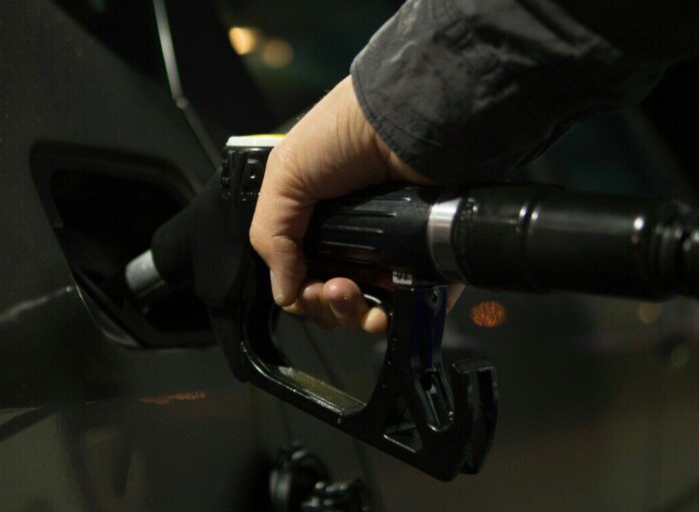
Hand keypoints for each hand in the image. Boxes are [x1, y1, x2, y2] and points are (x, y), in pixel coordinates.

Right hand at [249, 76, 460, 332]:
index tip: (305, 288)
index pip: (304, 276)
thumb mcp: (286, 174)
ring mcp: (393, 252)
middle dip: (326, 306)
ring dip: (354, 315)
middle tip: (333, 289)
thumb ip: (271, 234)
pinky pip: (412, 306)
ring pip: (370, 310)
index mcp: (319, 222)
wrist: (410, 120)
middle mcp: (356, 240)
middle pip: (335, 301)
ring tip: (352, 292)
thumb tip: (283, 293)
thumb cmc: (346, 134)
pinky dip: (396, 318)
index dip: (302, 293)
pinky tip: (385, 311)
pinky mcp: (427, 260)